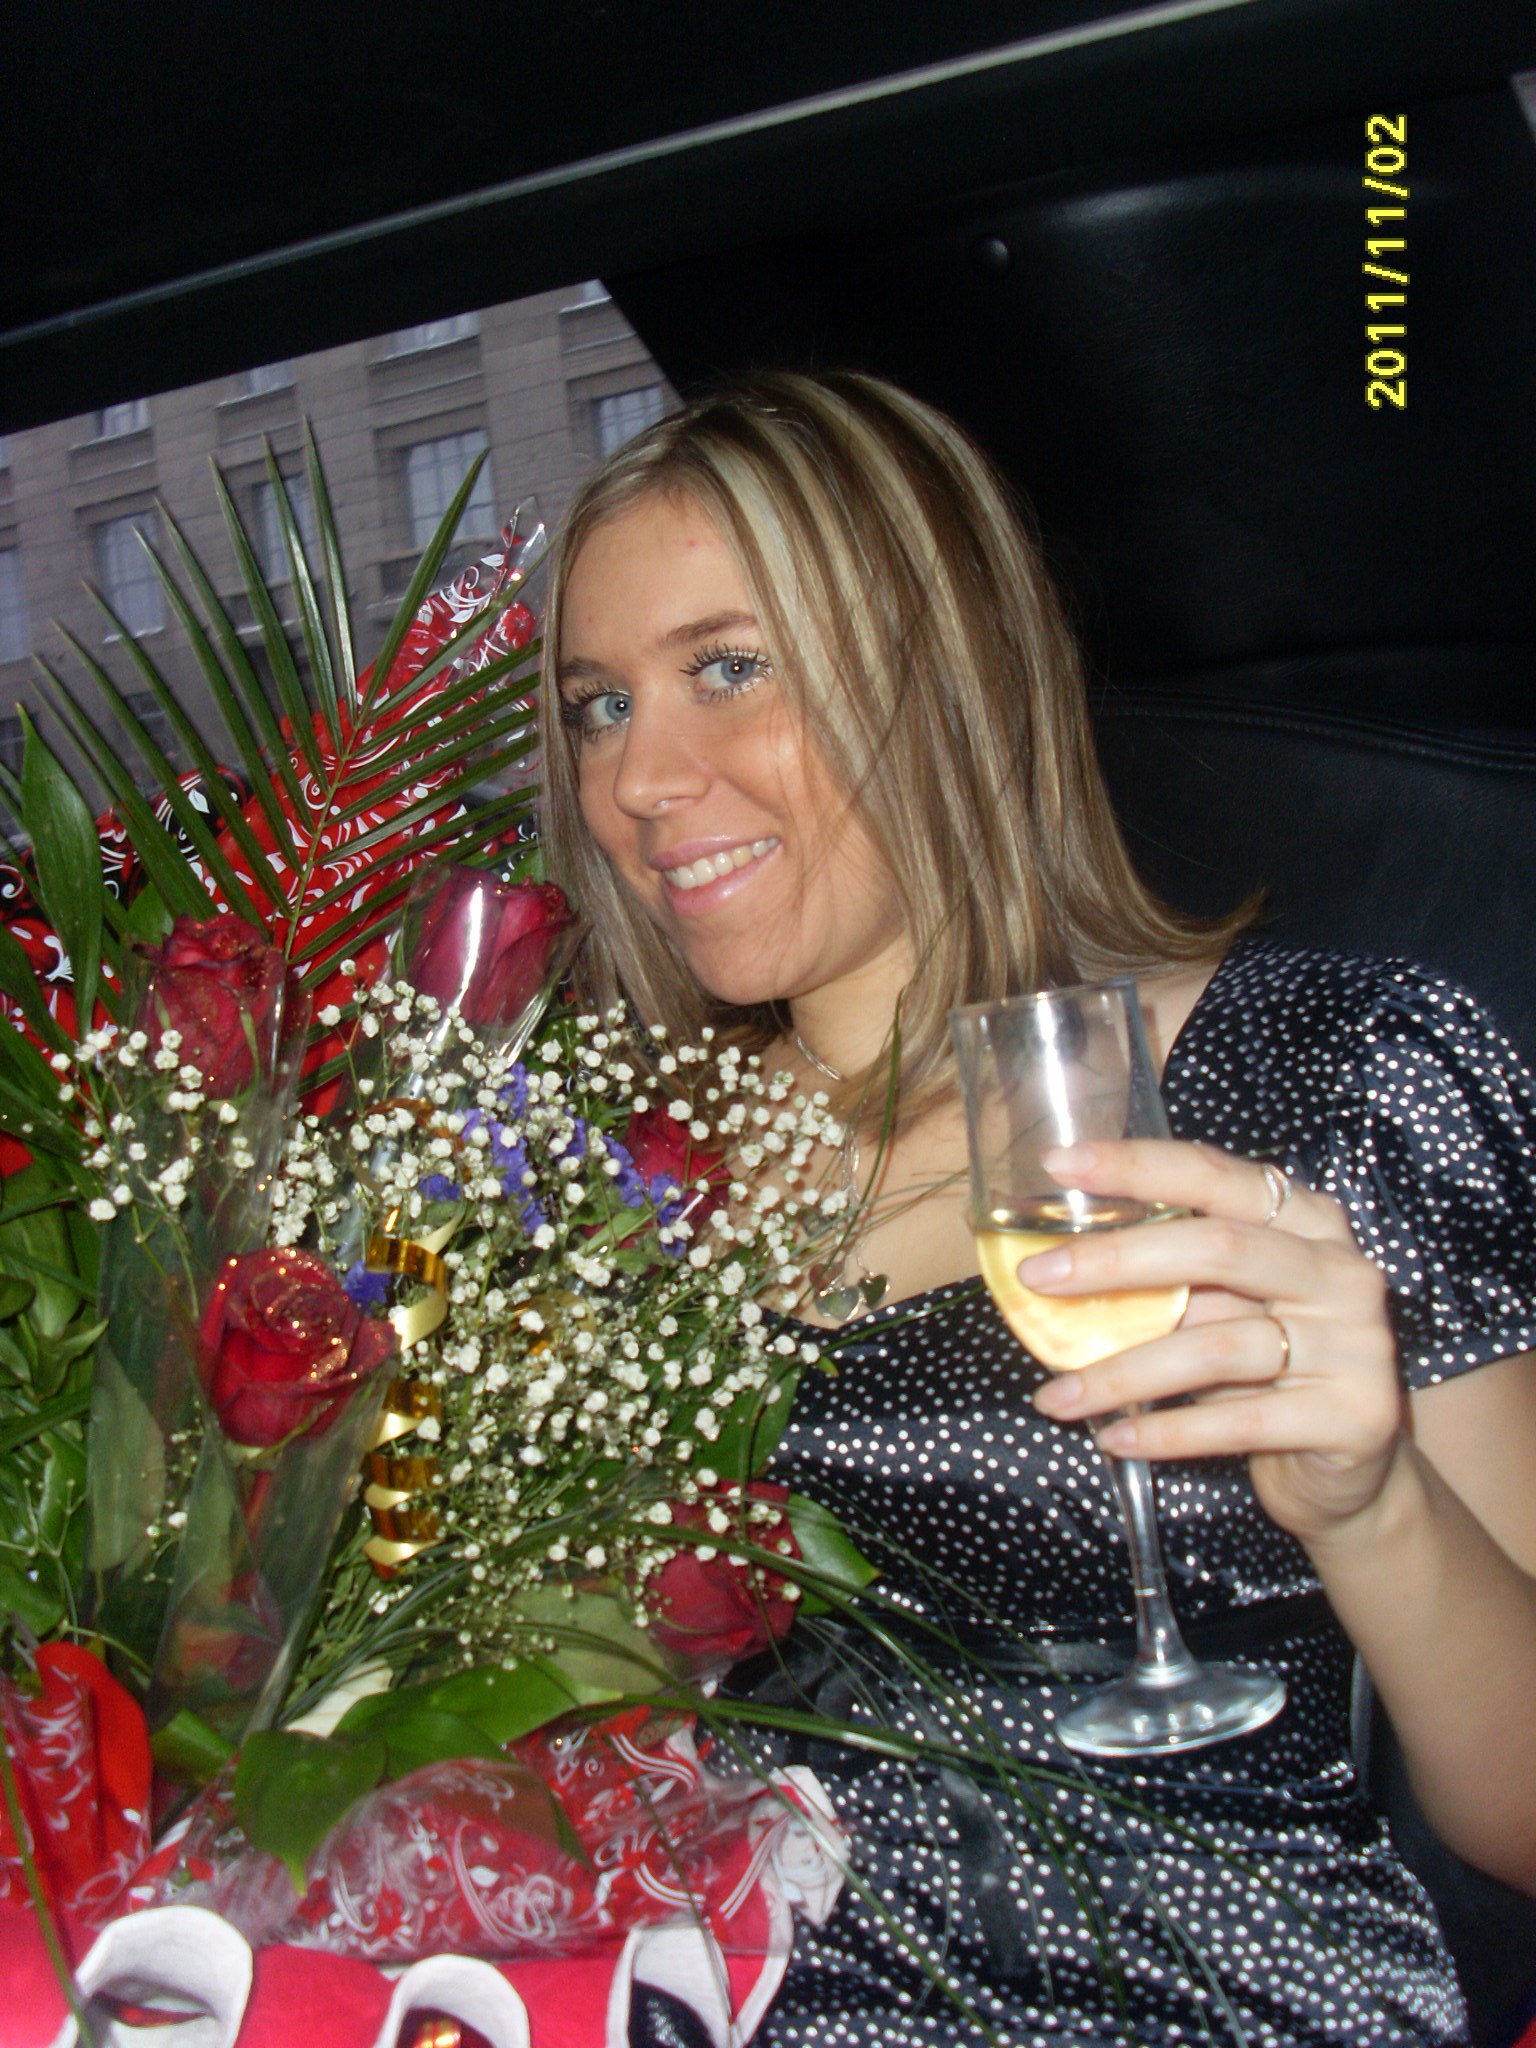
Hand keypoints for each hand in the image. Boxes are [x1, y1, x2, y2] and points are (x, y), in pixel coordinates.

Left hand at [1022, 1139, 1408, 1549]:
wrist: (1349, 1474)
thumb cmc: (1269, 1373)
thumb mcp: (1227, 1310)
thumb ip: (1173, 1280)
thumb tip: (1058, 1265)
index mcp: (1308, 1222)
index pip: (1217, 1175)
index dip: (1139, 1166)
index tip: (1061, 1163)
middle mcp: (1340, 1271)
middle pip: (1219, 1248)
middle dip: (1116, 1260)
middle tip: (1039, 1278)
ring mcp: (1357, 1343)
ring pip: (1216, 1346)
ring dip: (1121, 1373)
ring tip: (1056, 1397)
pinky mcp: (1354, 1416)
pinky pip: (1236, 1421)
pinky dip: (1165, 1431)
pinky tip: (1114, 1438)